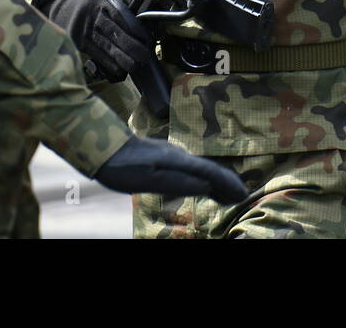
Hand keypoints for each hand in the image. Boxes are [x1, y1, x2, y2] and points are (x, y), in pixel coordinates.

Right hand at [35, 0, 153, 81]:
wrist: (63, 1)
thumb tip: (150, 1)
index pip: (121, 15)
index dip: (135, 29)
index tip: (147, 39)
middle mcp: (92, 15)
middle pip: (114, 33)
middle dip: (131, 47)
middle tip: (145, 56)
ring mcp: (84, 30)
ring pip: (106, 47)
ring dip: (122, 59)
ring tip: (135, 65)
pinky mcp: (79, 42)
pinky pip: (96, 55)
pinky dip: (109, 64)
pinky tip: (120, 69)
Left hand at [94, 136, 248, 202]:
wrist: (103, 148)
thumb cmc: (123, 167)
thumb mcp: (150, 180)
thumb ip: (178, 182)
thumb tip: (206, 186)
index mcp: (179, 161)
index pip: (211, 173)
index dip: (228, 184)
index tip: (242, 195)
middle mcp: (179, 155)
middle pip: (209, 169)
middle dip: (227, 182)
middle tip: (241, 196)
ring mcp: (171, 155)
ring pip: (201, 168)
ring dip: (216, 181)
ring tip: (227, 193)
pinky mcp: (163, 158)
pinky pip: (190, 168)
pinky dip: (203, 178)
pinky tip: (202, 184)